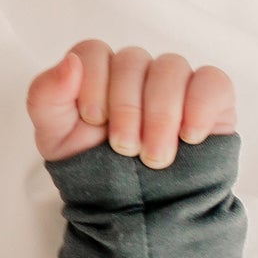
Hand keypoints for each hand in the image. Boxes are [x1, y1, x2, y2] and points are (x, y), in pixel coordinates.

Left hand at [26, 39, 236, 166]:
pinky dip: (199, 108)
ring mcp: (173, 80)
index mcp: (97, 72)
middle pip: (132, 59)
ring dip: (161, 115)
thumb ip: (46, 95)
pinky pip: (211, 82)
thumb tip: (68, 62)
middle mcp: (135, 70)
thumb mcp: (54, 137)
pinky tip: (189, 136)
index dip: (92, 83)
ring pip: (171, 67)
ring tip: (154, 156)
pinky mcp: (208, 96)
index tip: (93, 120)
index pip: (93, 51)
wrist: (134, 207)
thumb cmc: (93, 165)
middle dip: (126, 109)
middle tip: (124, 148)